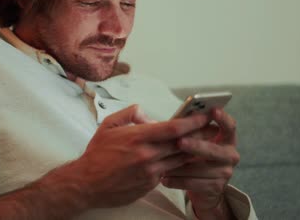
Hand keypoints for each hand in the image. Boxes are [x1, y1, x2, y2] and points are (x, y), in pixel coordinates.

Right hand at [68, 104, 209, 208]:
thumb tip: (147, 115)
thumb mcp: (109, 125)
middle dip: (200, 135)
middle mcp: (147, 155)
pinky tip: (187, 160)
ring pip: (180, 160)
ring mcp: (150, 172)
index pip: (173, 128)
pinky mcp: (150, 185)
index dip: (192, 121)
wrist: (86, 184)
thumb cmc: (97, 154)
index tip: (204, 115)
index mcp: (138, 137)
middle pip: (182, 144)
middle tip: (213, 128)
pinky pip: (169, 172)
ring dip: (194, 151)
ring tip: (206, 143)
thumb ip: (130, 114)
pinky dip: (179, 165)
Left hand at [161, 108, 238, 218]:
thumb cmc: (193, 155)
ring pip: (201, 169)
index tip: (213, 110)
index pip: (230, 126)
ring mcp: (225, 172)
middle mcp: (230, 155)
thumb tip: (156, 115)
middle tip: (179, 142)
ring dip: (180, 167)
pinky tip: (165, 179)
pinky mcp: (216, 187)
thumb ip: (185, 127)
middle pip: (214, 149)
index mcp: (227, 138)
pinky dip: (178, 181)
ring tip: (163, 166)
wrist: (202, 187)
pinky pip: (195, 183)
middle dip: (196, 145)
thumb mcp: (193, 139)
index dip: (223, 118)